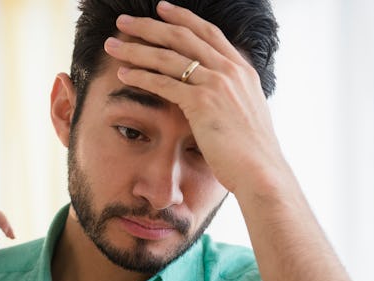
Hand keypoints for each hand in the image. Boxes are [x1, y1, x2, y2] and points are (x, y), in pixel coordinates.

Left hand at [103, 1, 289, 197]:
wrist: (261, 170)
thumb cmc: (250, 152)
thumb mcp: (246, 114)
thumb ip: (231, 98)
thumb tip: (220, 99)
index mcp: (242, 69)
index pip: (208, 32)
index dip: (183, 18)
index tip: (161, 8)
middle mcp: (230, 70)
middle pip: (183, 37)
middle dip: (150, 26)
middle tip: (123, 21)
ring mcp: (217, 84)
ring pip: (168, 57)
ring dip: (136, 48)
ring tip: (112, 45)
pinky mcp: (202, 102)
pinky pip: (164, 83)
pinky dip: (141, 76)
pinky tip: (123, 74)